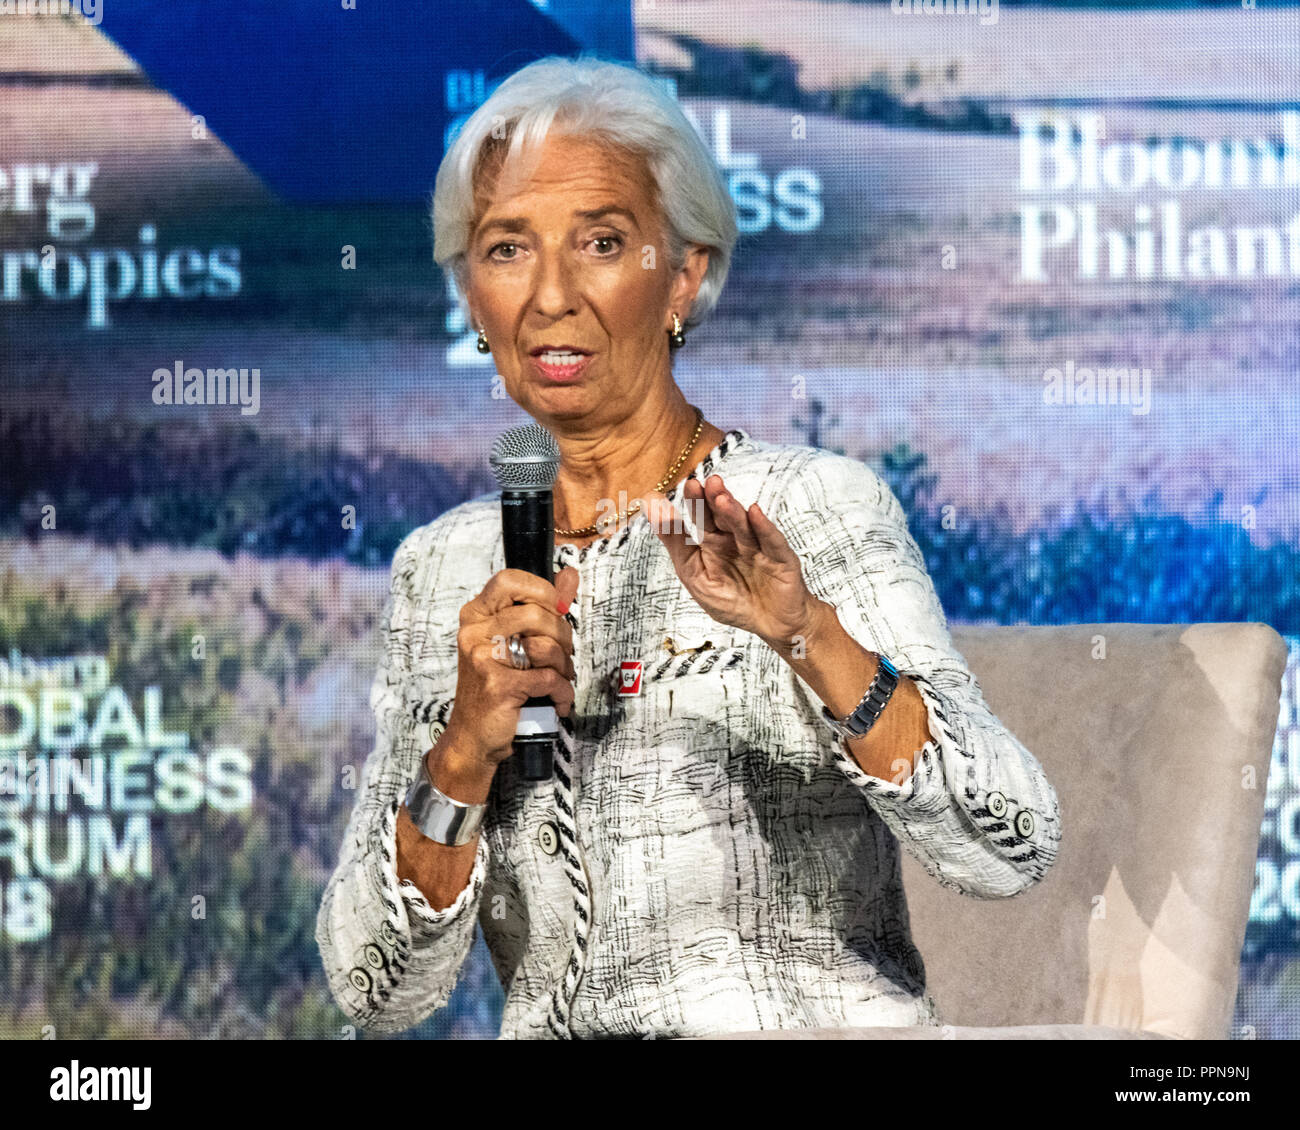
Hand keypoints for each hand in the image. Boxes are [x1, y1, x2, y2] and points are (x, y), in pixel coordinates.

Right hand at [442, 566, 580, 771]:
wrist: (474, 737)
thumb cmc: (497, 686)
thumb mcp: (513, 641)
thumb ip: (542, 606)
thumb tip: (569, 576)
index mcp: (476, 615)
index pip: (509, 580)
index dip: (542, 590)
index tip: (558, 608)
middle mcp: (474, 632)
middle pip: (536, 613)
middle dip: (563, 636)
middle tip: (563, 655)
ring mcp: (483, 658)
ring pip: (545, 646)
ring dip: (564, 666)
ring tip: (559, 678)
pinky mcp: (498, 686)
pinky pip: (549, 679)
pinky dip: (562, 692)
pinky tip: (557, 701)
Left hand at [644, 476, 822, 650]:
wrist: (769, 624)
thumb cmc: (731, 600)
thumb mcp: (694, 574)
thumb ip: (675, 542)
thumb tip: (650, 507)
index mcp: (712, 541)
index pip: (700, 517)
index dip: (693, 502)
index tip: (684, 487)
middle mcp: (735, 538)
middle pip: (722, 515)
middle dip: (712, 499)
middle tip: (702, 483)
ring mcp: (758, 546)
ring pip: (743, 525)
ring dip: (732, 510)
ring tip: (720, 496)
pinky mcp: (780, 558)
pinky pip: (770, 541)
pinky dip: (763, 527)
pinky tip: (754, 512)